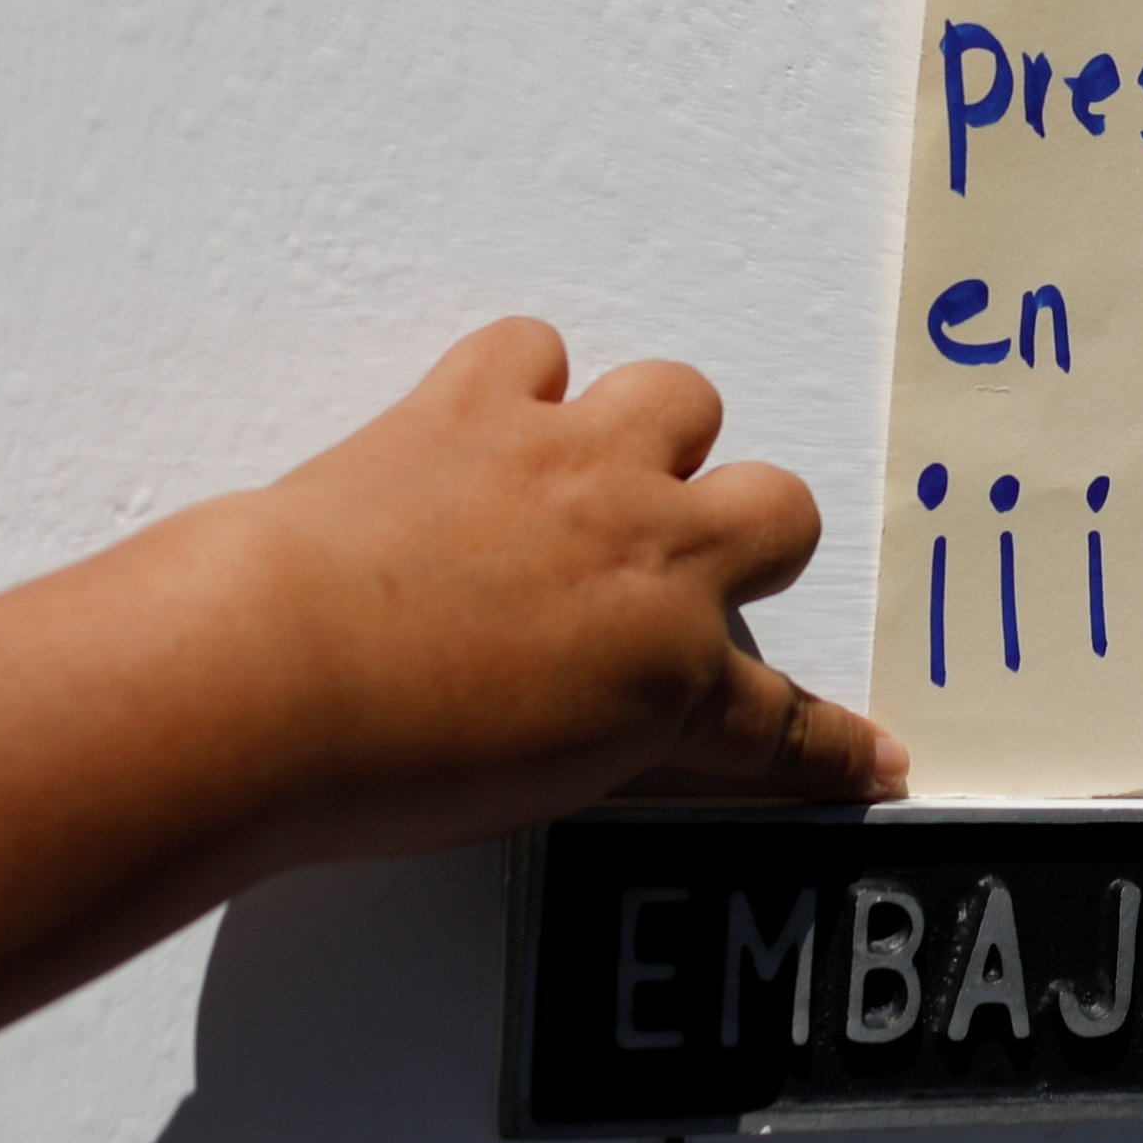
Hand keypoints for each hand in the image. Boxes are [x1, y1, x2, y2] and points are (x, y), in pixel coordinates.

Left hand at [240, 318, 900, 849]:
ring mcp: (576, 465)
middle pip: (781, 510)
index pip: (783, 721)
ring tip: (590, 475)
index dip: (831, 743)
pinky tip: (484, 426)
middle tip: (679, 569)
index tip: (870, 755)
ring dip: (649, 436)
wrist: (272, 677)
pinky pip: (535, 349)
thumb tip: (616, 732)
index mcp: (672, 677)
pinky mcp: (484, 402)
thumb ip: (604, 748)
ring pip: (681, 397)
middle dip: (746, 537)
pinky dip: (516, 383)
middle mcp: (652, 554)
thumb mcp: (534, 793)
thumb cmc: (377, 762)